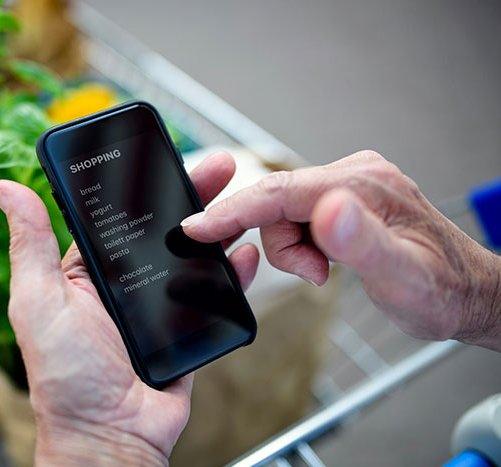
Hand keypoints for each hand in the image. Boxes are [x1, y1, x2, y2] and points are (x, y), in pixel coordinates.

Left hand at [0, 152, 258, 465]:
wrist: (112, 436)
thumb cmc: (65, 377)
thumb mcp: (38, 302)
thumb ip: (29, 245)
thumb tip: (2, 188)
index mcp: (86, 270)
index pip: (116, 214)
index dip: (138, 182)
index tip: (158, 153)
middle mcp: (124, 282)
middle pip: (162, 227)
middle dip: (189, 193)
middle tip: (216, 166)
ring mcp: (159, 303)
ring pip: (192, 255)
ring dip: (217, 226)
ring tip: (241, 197)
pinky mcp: (188, 326)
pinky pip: (214, 293)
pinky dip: (233, 273)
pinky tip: (245, 252)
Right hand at [182, 150, 500, 349]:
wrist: (465, 291)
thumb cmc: (441, 290)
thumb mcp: (404, 278)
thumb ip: (363, 243)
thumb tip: (327, 209)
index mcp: (362, 186)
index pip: (280, 192)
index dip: (232, 209)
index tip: (195, 227)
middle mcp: (354, 174)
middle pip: (278, 201)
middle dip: (280, 244)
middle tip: (314, 275)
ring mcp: (349, 184)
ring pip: (284, 210)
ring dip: (292, 248)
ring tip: (324, 273)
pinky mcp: (344, 198)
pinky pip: (298, 215)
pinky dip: (300, 243)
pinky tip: (326, 260)